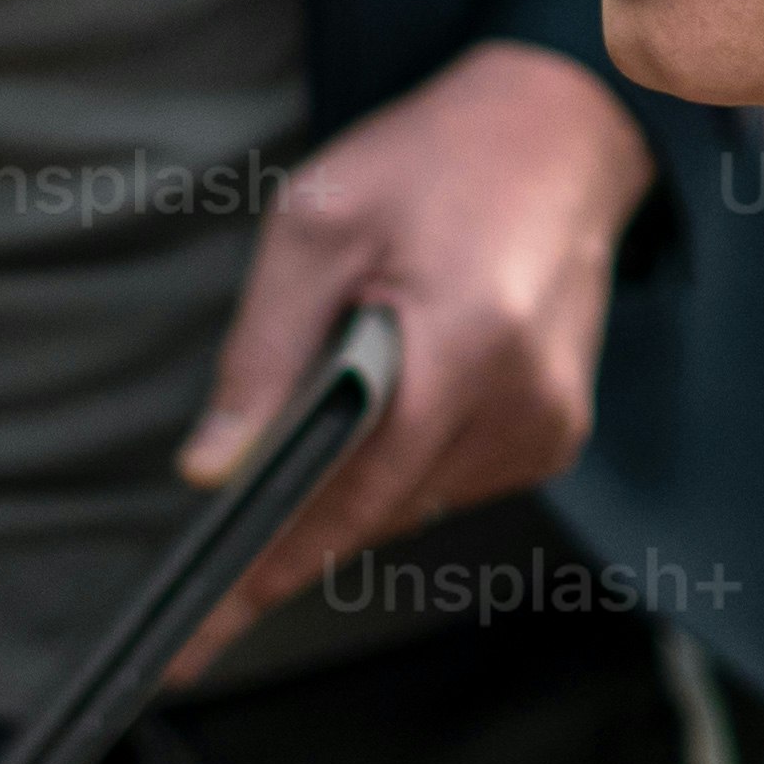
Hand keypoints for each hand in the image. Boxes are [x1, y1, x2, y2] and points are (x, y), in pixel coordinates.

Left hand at [179, 38, 647, 662]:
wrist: (560, 133)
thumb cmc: (432, 161)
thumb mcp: (317, 225)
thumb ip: (264, 354)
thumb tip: (215, 468)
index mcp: (464, 343)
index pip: (348, 498)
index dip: (268, 567)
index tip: (202, 630)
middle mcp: (521, 401)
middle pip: (371, 512)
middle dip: (292, 522)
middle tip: (223, 528)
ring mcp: (547, 427)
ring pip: (406, 504)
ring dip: (351, 477)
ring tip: (350, 373)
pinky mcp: (555, 435)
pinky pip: (445, 482)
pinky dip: (401, 457)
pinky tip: (400, 384)